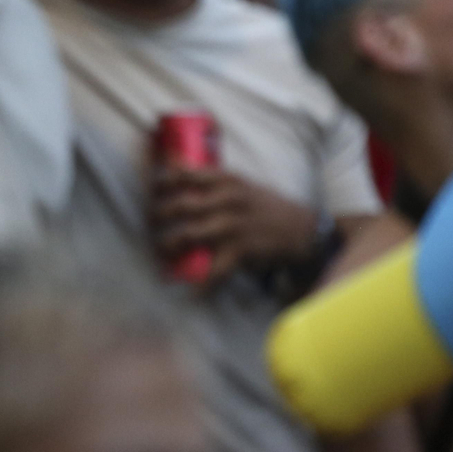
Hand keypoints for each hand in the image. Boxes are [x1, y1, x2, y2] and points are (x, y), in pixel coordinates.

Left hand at [150, 166, 320, 281]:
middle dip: (158, 214)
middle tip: (150, 221)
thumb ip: (208, 176)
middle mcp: (226, 201)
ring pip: (188, 235)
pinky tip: (189, 290)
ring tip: (160, 250)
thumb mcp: (240, 182)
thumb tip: (171, 160)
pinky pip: (213, 270)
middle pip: (180, 206)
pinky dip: (200, 283)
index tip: (150, 189)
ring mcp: (232, 226)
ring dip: (168, 244)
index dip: (161, 182)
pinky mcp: (240, 250)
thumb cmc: (266, 205)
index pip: (183, 175)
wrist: (303, 230)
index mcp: (226, 180)